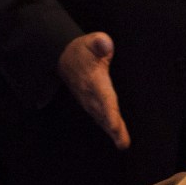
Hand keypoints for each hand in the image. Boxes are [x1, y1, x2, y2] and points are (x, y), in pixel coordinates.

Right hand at [58, 32, 130, 148]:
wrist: (63, 58)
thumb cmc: (82, 50)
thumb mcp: (90, 41)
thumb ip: (99, 42)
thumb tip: (105, 43)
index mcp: (93, 80)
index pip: (103, 97)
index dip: (109, 112)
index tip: (114, 126)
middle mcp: (90, 93)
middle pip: (104, 113)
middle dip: (113, 128)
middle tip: (122, 142)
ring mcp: (88, 100)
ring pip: (101, 118)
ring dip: (111, 132)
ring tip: (122, 143)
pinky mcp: (90, 103)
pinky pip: (100, 117)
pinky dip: (108, 127)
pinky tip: (117, 137)